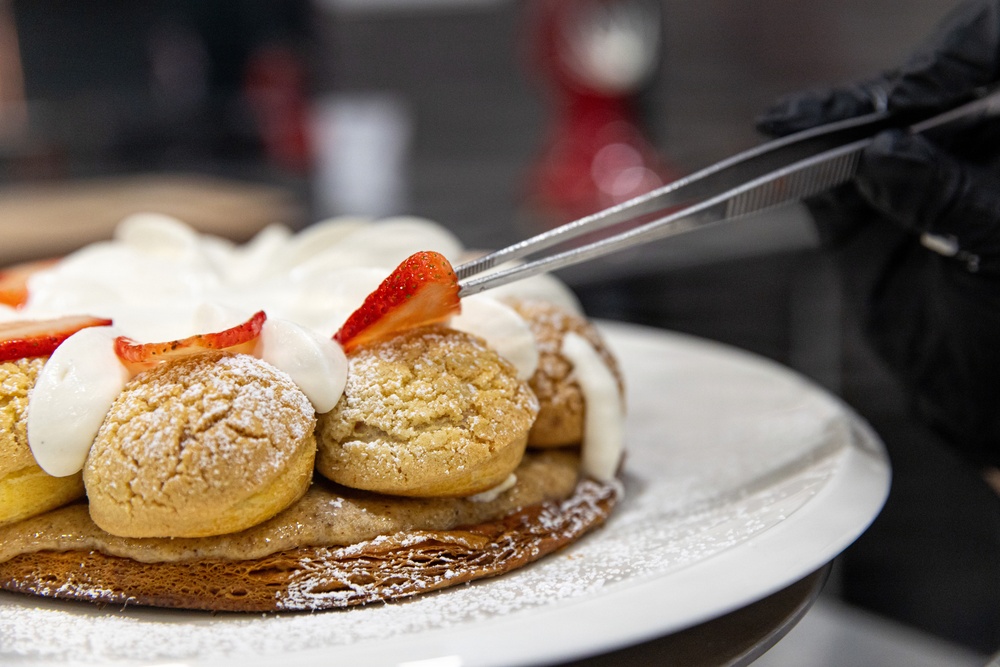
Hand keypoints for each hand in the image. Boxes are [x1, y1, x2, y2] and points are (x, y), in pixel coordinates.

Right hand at [757, 0, 999, 273]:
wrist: (976, 395)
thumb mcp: (999, 253)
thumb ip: (951, 198)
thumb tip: (883, 151)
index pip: (994, 51)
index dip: (954, 56)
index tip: (914, 90)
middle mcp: (965, 147)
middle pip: (919, 89)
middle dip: (874, 100)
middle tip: (836, 116)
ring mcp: (912, 178)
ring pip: (864, 130)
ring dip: (825, 128)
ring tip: (788, 126)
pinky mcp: (862, 215)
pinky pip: (826, 181)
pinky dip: (799, 170)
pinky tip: (781, 154)